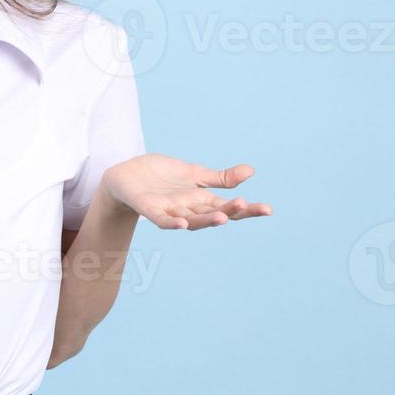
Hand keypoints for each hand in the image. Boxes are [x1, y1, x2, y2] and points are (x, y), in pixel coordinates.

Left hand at [102, 154, 272, 229]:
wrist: (126, 176)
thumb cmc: (161, 177)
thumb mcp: (194, 173)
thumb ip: (220, 177)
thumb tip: (251, 171)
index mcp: (201, 201)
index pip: (228, 207)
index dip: (248, 210)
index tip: (268, 209)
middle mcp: (189, 209)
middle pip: (214, 214)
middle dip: (231, 212)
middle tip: (249, 206)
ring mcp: (170, 211)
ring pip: (191, 220)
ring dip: (206, 221)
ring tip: (223, 218)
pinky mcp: (150, 209)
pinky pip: (162, 220)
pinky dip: (171, 223)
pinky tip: (180, 224)